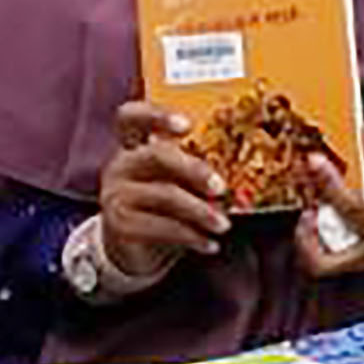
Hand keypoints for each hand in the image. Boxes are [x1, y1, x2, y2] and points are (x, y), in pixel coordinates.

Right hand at [97, 100, 231, 271]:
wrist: (133, 247)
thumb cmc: (163, 204)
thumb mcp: (177, 181)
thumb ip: (197, 168)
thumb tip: (246, 163)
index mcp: (134, 145)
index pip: (132, 118)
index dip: (156, 116)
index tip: (187, 125)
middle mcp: (122, 165)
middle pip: (156, 155)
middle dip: (194, 169)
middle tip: (221, 187)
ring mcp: (117, 194)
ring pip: (163, 194)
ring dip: (201, 211)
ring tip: (224, 224)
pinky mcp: (120, 225)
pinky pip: (160, 227)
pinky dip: (191, 236)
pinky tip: (209, 244)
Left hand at [302, 115, 363, 279]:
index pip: (350, 206)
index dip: (328, 182)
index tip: (314, 161)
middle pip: (323, 258)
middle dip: (306, 236)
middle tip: (308, 211)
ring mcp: (360, 263)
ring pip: (320, 264)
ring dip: (309, 241)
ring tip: (315, 217)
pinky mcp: (355, 266)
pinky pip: (327, 261)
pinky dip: (319, 244)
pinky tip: (324, 225)